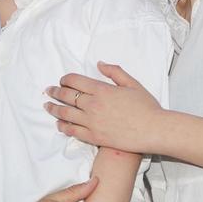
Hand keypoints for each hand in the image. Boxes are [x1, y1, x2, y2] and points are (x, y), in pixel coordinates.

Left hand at [45, 62, 164, 153]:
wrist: (154, 130)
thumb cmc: (147, 106)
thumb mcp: (132, 83)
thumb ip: (115, 72)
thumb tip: (99, 64)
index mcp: (102, 89)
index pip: (75, 81)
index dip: (65, 79)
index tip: (62, 81)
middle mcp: (93, 105)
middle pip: (66, 96)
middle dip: (55, 92)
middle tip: (49, 91)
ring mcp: (92, 122)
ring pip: (65, 114)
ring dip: (54, 109)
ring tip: (48, 106)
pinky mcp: (94, 137)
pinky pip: (72, 131)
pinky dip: (63, 126)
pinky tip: (59, 124)